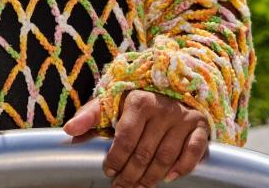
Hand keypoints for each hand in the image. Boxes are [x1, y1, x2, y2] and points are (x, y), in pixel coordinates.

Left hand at [63, 89, 211, 187]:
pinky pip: (194, 151)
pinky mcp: (199, 125)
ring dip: (151, 177)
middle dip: (130, 175)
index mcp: (139, 101)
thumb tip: (69, 130)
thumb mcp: (111, 103)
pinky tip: (168, 178)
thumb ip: (90, 116)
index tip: (109, 171)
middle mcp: (163, 108)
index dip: (116, 159)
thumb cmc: (136, 103)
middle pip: (144, 153)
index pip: (125, 139)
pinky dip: (182, 167)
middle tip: (121, 186)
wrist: (171, 89)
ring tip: (139, 186)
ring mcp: (182, 117)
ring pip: (166, 156)